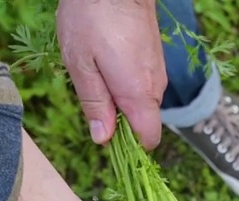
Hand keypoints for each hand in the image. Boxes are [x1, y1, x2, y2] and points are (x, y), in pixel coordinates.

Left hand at [56, 0, 166, 148]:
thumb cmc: (92, 17)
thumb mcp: (81, 64)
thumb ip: (94, 104)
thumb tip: (103, 139)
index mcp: (138, 94)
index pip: (148, 139)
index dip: (129, 146)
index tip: (107, 136)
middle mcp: (155, 87)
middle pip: (143, 121)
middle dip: (118, 118)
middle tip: (92, 91)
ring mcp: (158, 71)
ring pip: (141, 101)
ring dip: (119, 96)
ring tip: (96, 68)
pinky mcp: (155, 58)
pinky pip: (143, 83)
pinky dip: (126, 81)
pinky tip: (107, 58)